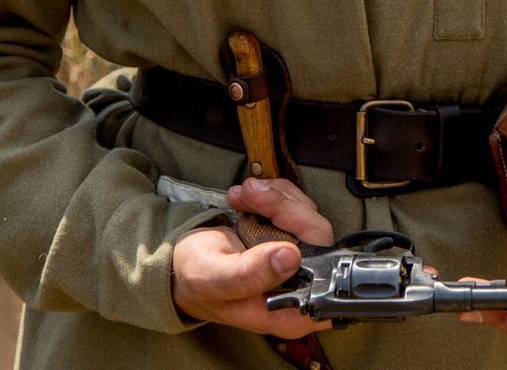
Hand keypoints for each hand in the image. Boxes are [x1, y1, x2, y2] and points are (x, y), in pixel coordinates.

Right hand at [170, 178, 332, 336]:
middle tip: (250, 193)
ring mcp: (297, 261)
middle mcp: (301, 287)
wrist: (183, 264)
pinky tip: (245, 198)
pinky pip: (294, 205)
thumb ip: (250, 273)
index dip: (307, 236)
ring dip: (272, 196)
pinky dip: (270, 193)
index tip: (273, 214)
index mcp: (289, 311)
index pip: (324, 271)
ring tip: (241, 196)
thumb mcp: (215, 278)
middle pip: (316, 234)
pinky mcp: (289, 238)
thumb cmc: (196, 280)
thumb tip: (292, 257)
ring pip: (306, 213)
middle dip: (281, 206)